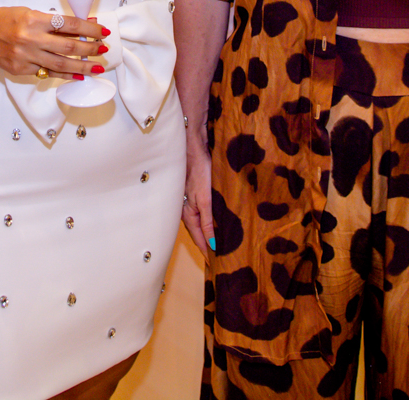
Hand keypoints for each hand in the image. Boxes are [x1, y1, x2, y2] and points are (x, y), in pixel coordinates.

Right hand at [0, 5, 103, 78]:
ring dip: (82, 66)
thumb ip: (55, 23)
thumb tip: (82, 27)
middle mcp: (30, 38)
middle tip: (103, 49)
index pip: (69, 25)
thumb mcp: (31, 13)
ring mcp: (24, 56)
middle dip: (90, 49)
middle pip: (68, 46)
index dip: (89, 29)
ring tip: (97, 67)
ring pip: (60, 64)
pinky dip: (64, 75)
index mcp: (34, 19)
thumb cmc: (6, 19)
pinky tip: (77, 75)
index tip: (102, 32)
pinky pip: (46, 73)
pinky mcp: (20, 69)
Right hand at [182, 134, 213, 256]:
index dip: (207, 250)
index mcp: (188, 213)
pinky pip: (203, 211)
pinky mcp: (197, 192)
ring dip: (209, 232)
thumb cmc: (198, 171)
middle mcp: (187, 208)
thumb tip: (212, 244)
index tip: (216, 262)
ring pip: (200, 221)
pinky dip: (210, 220)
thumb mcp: (205, 199)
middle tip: (220, 256)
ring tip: (220, 242)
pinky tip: (216, 220)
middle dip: (207, 243)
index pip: (199, 237)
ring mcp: (191, 200)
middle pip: (198, 231)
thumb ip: (207, 222)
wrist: (193, 147)